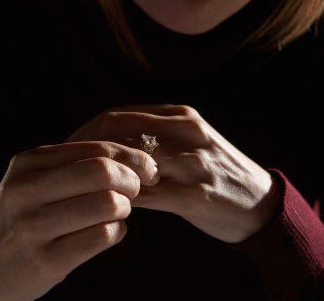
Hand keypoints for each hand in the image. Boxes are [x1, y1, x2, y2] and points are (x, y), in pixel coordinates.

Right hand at [0, 142, 158, 299]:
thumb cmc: (18, 222)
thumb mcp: (31, 184)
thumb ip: (72, 166)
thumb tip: (133, 155)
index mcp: (27, 163)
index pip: (96, 148)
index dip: (132, 156)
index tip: (148, 169)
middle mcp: (26, 190)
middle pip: (103, 171)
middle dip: (132, 180)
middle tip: (136, 190)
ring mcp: (33, 226)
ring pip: (108, 204)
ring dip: (124, 209)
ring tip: (116, 213)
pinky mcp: (45, 260)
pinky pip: (103, 236)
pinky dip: (116, 233)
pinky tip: (107, 233)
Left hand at [67, 105, 281, 242]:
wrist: (261, 204)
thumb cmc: (215, 174)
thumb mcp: (187, 141)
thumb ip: (152, 136)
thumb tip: (103, 143)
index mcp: (180, 115)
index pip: (118, 116)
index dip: (85, 133)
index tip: (64, 151)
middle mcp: (186, 131)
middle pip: (118, 133)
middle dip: (85, 153)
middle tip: (63, 173)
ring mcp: (193, 162)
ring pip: (131, 163)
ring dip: (104, 178)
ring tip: (82, 192)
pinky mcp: (197, 194)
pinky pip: (149, 196)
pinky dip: (124, 200)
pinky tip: (111, 208)